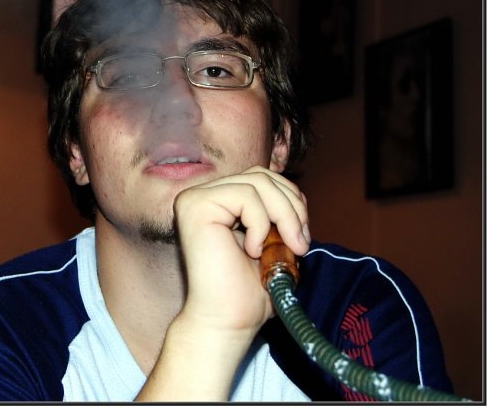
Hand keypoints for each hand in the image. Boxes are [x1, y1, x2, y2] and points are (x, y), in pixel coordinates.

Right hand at [173, 165, 309, 338]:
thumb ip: (279, 212)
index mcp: (219, 201)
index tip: (302, 236)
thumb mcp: (272, 240)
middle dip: (291, 207)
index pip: (262, 178)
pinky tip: (253, 250)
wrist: (227, 321)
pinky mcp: (195, 206)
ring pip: (257, 182)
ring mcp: (196, 198)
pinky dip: (260, 223)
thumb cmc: (247, 289)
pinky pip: (245, 195)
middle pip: (261, 175)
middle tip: (300, 244)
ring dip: (283, 216)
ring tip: (286, 248)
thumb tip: (299, 197)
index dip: (290, 200)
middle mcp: (203, 194)